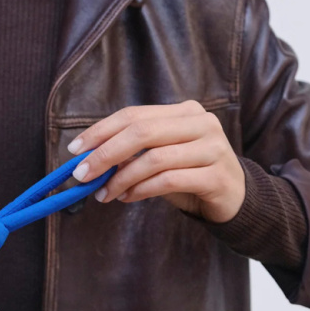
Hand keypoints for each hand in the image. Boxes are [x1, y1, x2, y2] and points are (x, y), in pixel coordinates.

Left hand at [67, 99, 245, 222]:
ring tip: (105, 194)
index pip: (133, 115)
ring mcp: (212, 147)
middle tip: (82, 175)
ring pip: (154, 159)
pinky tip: (127, 198)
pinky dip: (141, 190)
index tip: (75, 150)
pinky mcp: (216, 175)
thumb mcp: (160, 158)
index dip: (100, 131)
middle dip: (105, 154)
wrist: (234, 197)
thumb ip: (132, 154)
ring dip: (121, 179)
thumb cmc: (190, 175)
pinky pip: (169, 180)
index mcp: (183, 112)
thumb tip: (90, 161)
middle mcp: (200, 123)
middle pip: (141, 132)